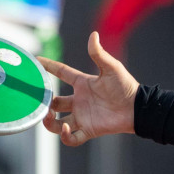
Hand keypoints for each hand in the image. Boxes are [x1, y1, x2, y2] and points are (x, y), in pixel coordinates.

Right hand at [39, 31, 139, 145]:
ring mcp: (83, 116)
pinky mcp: (89, 130)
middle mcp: (79, 100)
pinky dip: (65, 136)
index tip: (34, 60)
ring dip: (49, 122)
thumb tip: (93, 35)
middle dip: (43, 102)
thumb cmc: (126, 87)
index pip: (61, 72)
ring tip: (47, 115)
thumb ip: (99, 54)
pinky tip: (66, 128)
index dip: (48, 66)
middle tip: (38, 100)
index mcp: (83, 83)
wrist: (138, 108)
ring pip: (57, 123)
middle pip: (54, 102)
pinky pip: (72, 138)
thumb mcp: (111, 68)